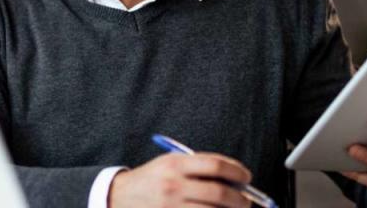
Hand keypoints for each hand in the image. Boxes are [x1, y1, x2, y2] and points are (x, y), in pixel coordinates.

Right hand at [109, 152, 251, 207]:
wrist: (119, 197)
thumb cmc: (152, 179)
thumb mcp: (170, 163)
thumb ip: (201, 166)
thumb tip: (237, 178)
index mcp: (175, 164)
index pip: (216, 165)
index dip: (237, 172)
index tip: (246, 178)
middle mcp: (173, 185)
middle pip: (219, 193)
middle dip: (240, 199)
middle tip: (247, 202)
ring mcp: (172, 206)